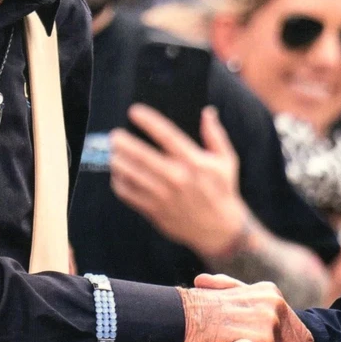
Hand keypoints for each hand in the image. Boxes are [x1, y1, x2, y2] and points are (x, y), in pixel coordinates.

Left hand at [110, 105, 247, 257]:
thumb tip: (208, 111)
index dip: (148, 121)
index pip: (167, 136)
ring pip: (131, 175)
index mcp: (194, 162)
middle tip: (114, 135)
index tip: (134, 111)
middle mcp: (177, 178)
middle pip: (142, 156)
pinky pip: (129, 194)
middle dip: (124, 143)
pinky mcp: (154, 211)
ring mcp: (164, 196)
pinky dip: (119, 182)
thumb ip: (215, 135)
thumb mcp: (226, 161)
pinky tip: (118, 174)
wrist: (219, 230)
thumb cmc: (222, 190)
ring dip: (118, 161)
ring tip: (113, 152)